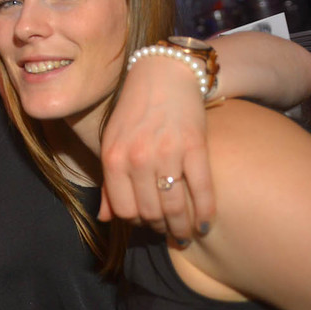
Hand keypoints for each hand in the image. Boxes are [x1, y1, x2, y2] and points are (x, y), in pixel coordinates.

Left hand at [99, 57, 214, 240]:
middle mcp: (137, 158)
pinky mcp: (195, 146)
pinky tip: (205, 225)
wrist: (162, 75)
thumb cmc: (133, 112)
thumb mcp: (112, 144)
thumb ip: (108, 183)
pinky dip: (205, 213)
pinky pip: (202, 189)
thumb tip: (104, 219)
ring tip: (185, 234)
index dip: (136, 223)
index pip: (123, 210)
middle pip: (149, 212)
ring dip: (181, 227)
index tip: (146, 224)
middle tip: (169, 231)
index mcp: (113, 158)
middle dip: (160, 227)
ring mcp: (167, 153)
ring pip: (175, 206)